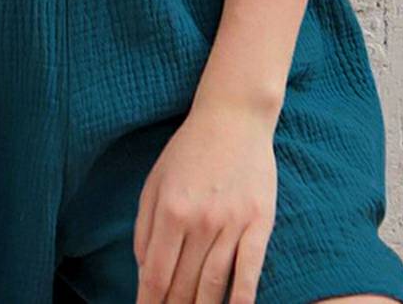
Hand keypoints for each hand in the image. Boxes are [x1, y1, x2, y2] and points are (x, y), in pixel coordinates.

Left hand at [133, 98, 276, 303]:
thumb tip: (143, 270)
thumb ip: (145, 226)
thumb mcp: (156, 180)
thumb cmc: (189, 149)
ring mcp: (232, 223)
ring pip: (214, 284)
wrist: (233, 116)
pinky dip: (242, 298)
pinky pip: (250, 271)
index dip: (148, 302)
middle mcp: (200, 220)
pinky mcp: (259, 223)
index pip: (155, 274)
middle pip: (183, 285)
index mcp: (170, 209)